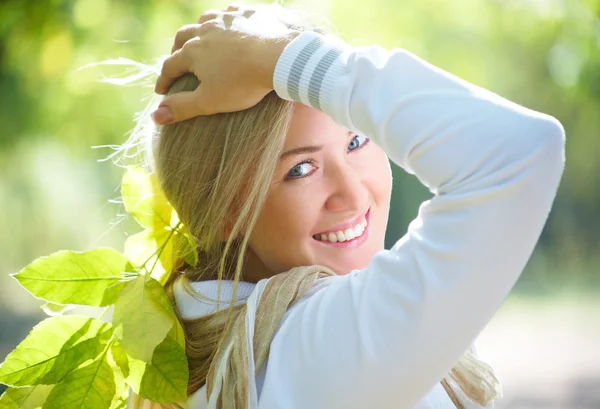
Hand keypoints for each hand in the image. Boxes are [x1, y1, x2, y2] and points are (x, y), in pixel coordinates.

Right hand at [152, 3, 299, 123]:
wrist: (279, 57)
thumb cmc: (243, 82)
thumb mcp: (210, 101)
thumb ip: (182, 107)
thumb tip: (155, 116)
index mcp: (193, 52)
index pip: (170, 66)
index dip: (164, 80)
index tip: (161, 91)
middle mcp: (205, 30)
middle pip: (183, 37)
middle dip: (176, 49)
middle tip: (176, 60)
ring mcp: (227, 19)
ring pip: (205, 20)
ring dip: (198, 30)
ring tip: (199, 39)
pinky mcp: (248, 14)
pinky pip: (231, 12)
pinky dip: (225, 18)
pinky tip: (229, 24)